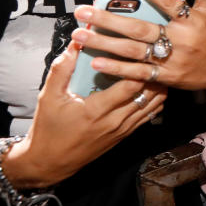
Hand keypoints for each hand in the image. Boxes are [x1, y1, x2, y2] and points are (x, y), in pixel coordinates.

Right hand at [1, 42, 165, 187]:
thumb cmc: (48, 128)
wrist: (50, 163)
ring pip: (154, 104)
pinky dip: (155, 99)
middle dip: (153, 73)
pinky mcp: (126, 134)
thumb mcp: (49, 96)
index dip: (139, 66)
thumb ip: (62, 68)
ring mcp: (123, 129)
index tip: (141, 49)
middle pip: (148, 93)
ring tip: (156, 67)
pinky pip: (150, 115)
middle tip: (155, 54)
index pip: (131, 85)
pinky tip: (152, 86)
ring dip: (157, 85)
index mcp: (97, 110)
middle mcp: (115, 121)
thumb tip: (75, 42)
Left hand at [71, 0, 205, 92]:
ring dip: (104, 43)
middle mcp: (180, 40)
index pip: (168, 1)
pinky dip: (117, 69)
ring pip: (133, 51)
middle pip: (140, 29)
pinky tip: (95, 62)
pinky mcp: (166, 78)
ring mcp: (172, 61)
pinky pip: (138, 73)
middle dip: (109, 19)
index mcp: (190, 20)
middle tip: (83, 11)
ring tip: (79, 35)